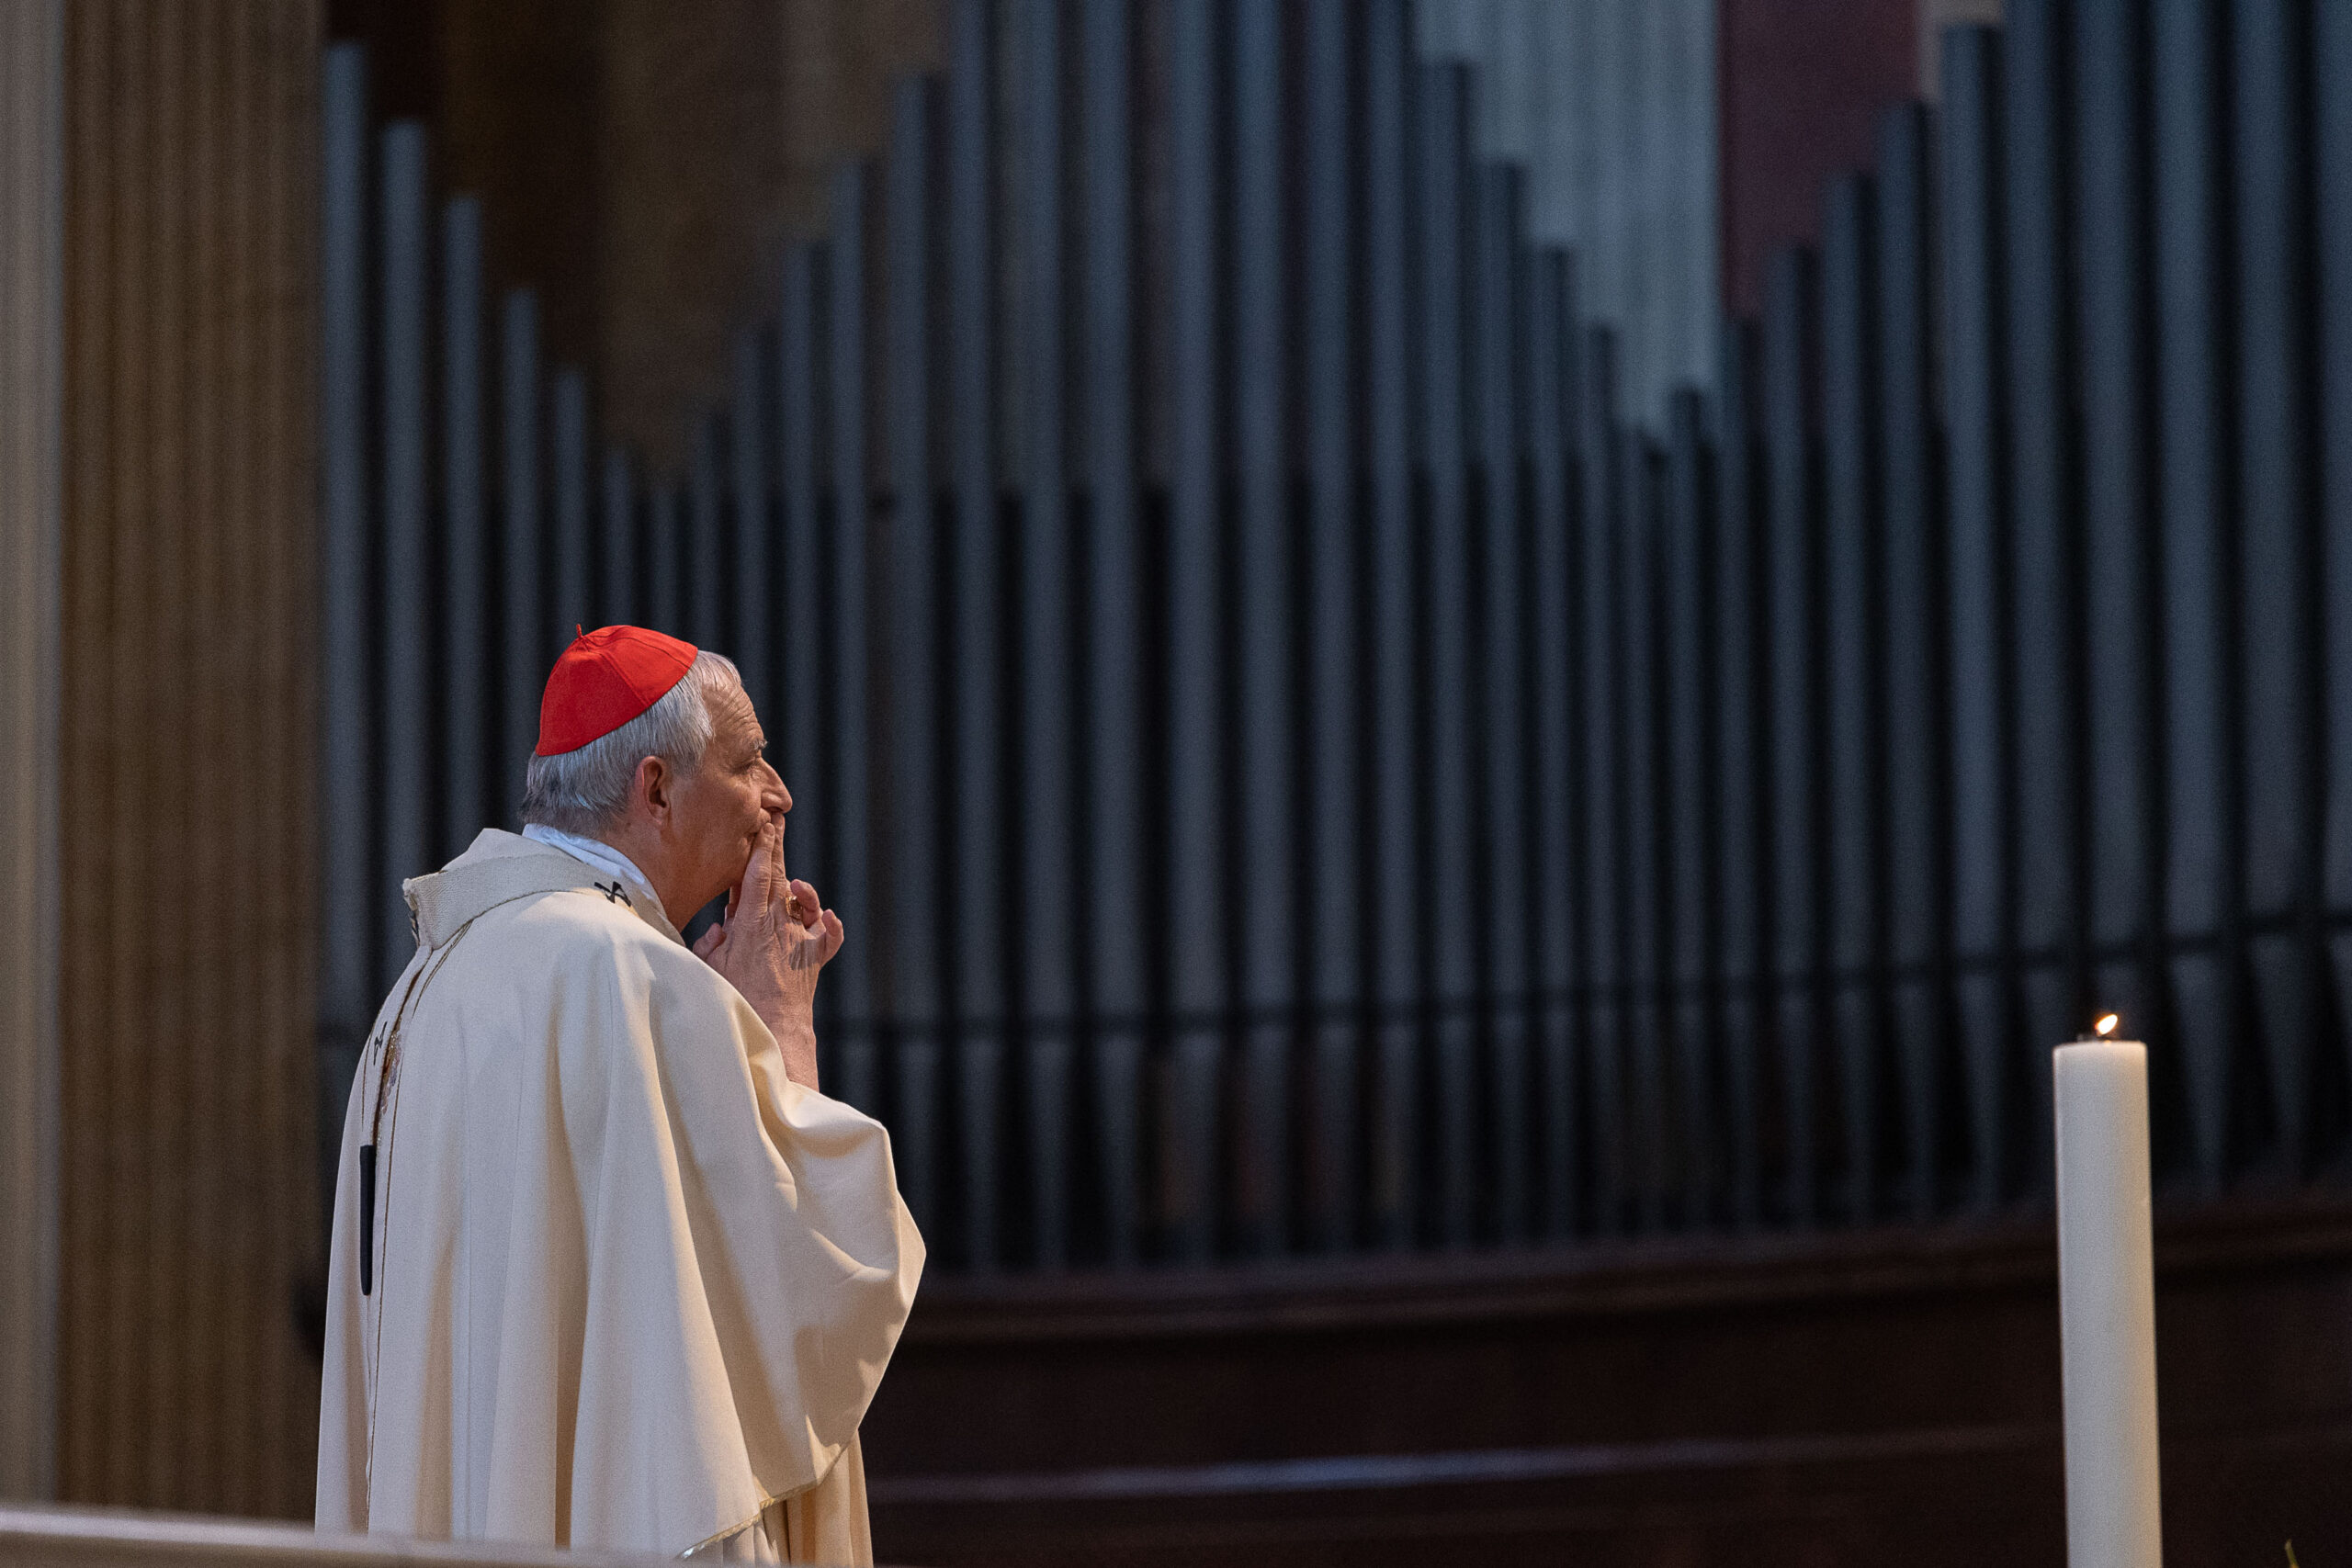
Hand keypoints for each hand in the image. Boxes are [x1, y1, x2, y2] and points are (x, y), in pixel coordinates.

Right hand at [695, 816, 842, 1086]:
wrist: (774, 1030)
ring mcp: (800, 939)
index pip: (756, 875)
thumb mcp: (710, 969)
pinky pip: (830, 935)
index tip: (763, 824)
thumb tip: (719, 928)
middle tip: (776, 822)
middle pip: (778, 878)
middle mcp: (778, 925)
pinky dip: (831, 924)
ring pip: (803, 902)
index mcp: (750, 923)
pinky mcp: (815, 958)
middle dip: (776, 849)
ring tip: (795, 884)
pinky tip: (829, 917)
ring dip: (800, 889)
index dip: (761, 847)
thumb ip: (710, 944)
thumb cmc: (737, 1002)